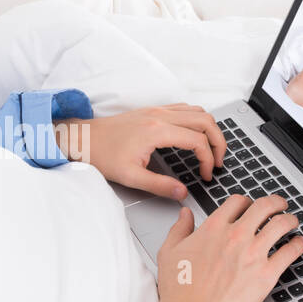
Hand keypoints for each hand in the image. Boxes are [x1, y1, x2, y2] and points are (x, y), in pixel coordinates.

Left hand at [54, 103, 226, 199]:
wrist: (84, 138)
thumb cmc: (103, 155)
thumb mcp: (130, 177)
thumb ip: (159, 186)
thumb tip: (182, 193)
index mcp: (157, 131)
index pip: (198, 141)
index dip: (208, 160)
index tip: (206, 175)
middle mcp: (161, 115)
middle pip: (205, 120)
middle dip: (218, 142)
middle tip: (218, 162)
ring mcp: (158, 109)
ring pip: (198, 111)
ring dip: (210, 129)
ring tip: (211, 150)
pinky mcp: (153, 110)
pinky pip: (185, 108)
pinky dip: (197, 121)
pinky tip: (194, 136)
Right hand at [139, 195, 302, 301]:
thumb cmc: (180, 292)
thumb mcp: (169, 252)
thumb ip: (179, 228)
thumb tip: (185, 215)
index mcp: (214, 228)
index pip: (238, 202)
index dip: (246, 202)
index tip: (250, 206)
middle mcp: (236, 236)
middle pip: (265, 206)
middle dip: (276, 203)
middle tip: (280, 205)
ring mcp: (254, 253)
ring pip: (282, 224)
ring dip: (290, 219)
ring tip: (292, 221)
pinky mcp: (267, 274)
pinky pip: (290, 252)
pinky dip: (298, 245)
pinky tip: (298, 244)